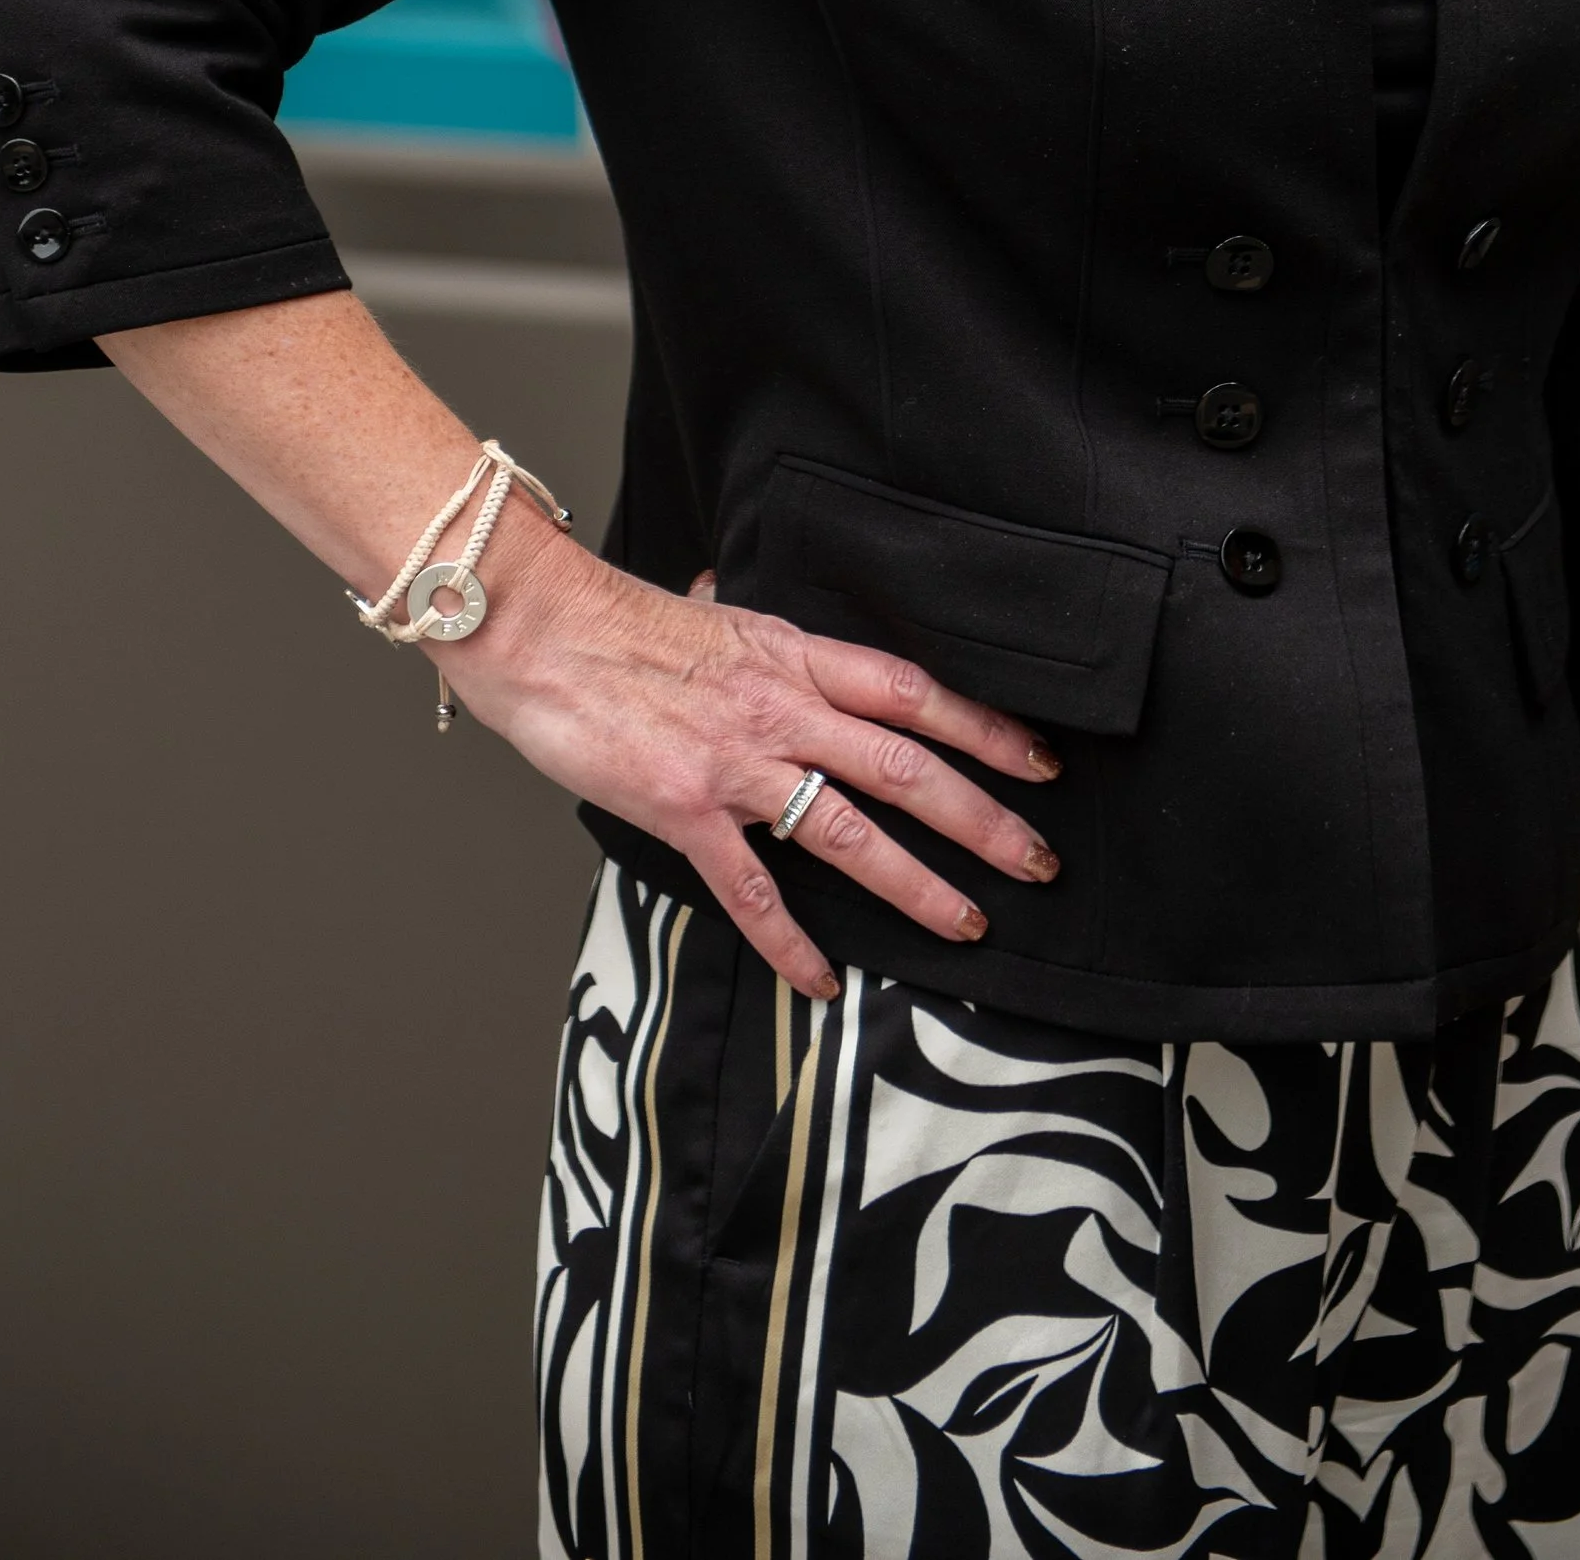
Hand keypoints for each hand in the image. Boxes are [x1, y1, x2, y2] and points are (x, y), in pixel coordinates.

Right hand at [457, 517, 1059, 999]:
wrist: (540, 628)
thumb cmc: (615, 619)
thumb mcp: (708, 611)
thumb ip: (739, 624)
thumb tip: (731, 599)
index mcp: (795, 657)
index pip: (914, 690)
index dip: (984, 727)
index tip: (1038, 761)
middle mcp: (782, 709)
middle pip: (908, 765)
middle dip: (982, 818)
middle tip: (1039, 859)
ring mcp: (736, 763)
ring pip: (852, 831)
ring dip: (919, 884)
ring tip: (969, 925)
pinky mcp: (686, 810)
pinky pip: (754, 890)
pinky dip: (791, 943)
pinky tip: (822, 980)